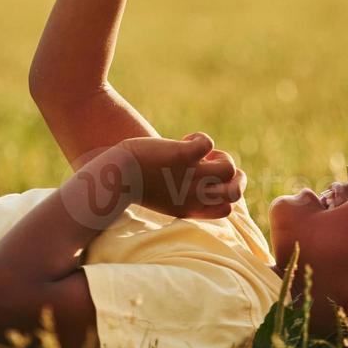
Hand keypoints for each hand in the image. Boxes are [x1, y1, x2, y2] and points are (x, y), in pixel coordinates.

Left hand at [116, 133, 244, 219]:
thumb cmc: (132, 185)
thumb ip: (181, 194)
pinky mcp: (181, 156)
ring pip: (228, 169)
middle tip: (211, 164)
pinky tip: (185, 139)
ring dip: (220, 155)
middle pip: (235, 191)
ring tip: (200, 151)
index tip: (206, 183)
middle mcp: (193, 196)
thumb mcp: (161, 198)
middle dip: (232, 174)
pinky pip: (208, 144)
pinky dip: (200, 138)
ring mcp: (188, 176)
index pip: (225, 210)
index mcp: (189, 209)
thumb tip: (197, 178)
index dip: (224, 193)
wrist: (113, 177)